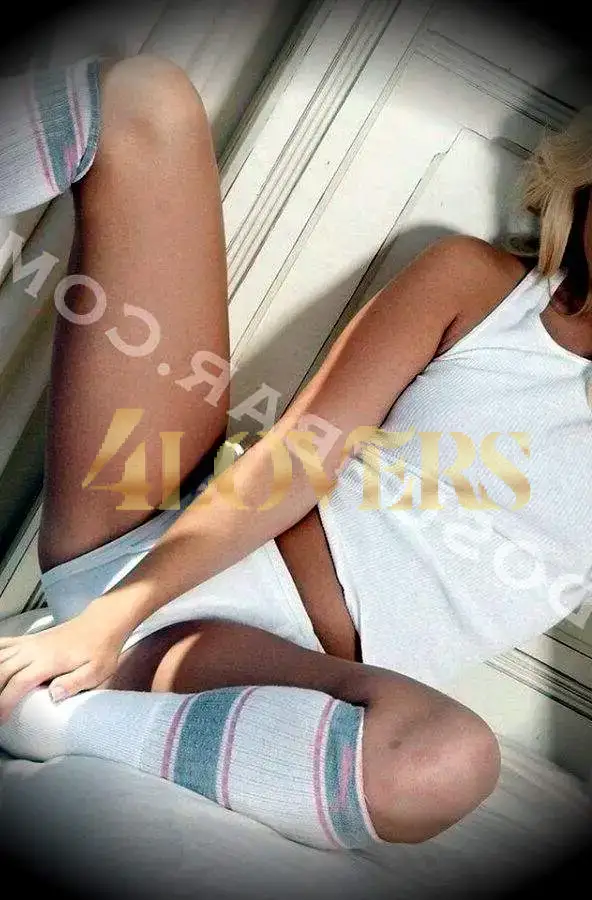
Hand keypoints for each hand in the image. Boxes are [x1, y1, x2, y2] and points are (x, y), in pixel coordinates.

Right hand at [0, 599, 128, 721]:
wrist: (103, 622)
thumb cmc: (101, 649)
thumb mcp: (97, 671)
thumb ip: (74, 683)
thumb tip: (53, 696)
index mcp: (50, 660)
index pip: (19, 682)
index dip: (5, 702)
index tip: (1, 720)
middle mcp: (35, 650)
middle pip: (2, 670)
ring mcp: (30, 643)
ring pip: (0, 657)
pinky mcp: (29, 639)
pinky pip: (4, 644)